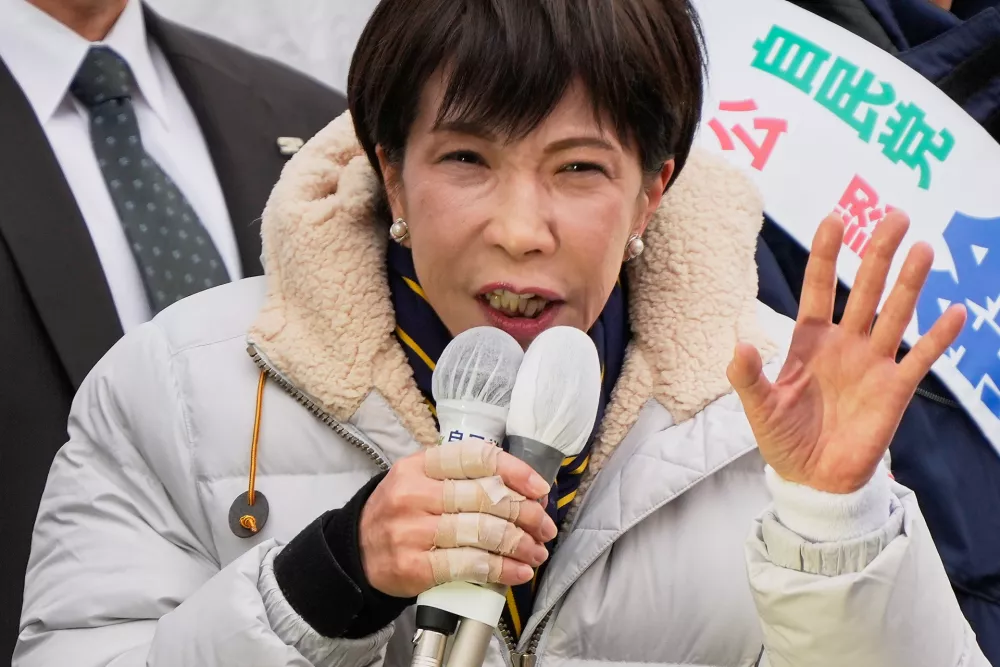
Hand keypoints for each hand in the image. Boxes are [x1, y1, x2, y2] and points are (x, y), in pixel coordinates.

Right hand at [358, 440, 556, 597]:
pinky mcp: (414, 566)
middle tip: (544, 526)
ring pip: (482, 532)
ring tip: (536, 551)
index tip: (539, 489)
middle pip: (486, 498)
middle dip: (525, 514)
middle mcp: (414, 493)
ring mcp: (411, 530)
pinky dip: (501, 570)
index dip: (515, 472)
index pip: (477, 458)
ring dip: (519, 544)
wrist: (355, 552)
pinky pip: (469, 565)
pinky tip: (518, 571)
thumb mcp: (420, 480)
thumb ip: (463, 478)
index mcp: (420, 465)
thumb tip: (524, 491)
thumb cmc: (400, 512)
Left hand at [728, 211, 965, 493]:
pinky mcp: (895, 389)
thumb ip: (748, 376)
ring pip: (894, 314)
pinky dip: (937, 338)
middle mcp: (844, 343)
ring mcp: (872, 363)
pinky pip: (920, 359)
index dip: (825, 255)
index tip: (834, 219)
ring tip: (923, 249)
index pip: (817, 288)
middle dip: (878, 255)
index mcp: (808, 340)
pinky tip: (954, 312)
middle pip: (863, 289)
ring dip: (909, 283)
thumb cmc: (784, 438)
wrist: (814, 479)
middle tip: (895, 216)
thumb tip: (737, 346)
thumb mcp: (759, 407)